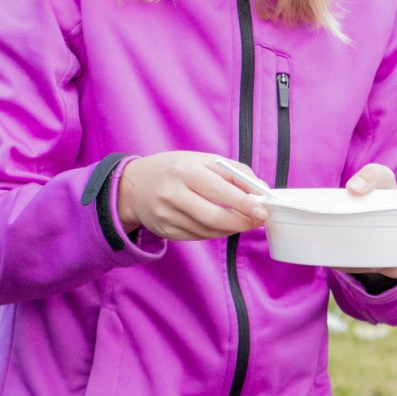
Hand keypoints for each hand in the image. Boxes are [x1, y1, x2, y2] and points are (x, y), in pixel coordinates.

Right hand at [117, 152, 269, 240]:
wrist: (134, 186)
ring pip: (208, 230)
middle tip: (258, 220)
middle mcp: (173, 193)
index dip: (244, 203)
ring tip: (242, 220)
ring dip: (231, 228)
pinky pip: (198, 236)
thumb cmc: (174, 168)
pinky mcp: (166, 231)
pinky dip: (215, 232)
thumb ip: (231, 172)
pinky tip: (222, 224)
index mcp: (184, 170)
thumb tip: (259, 188)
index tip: (262, 210)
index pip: (219, 190)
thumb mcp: (200, 159)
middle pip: (214, 217)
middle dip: (241, 222)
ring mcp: (167, 215)